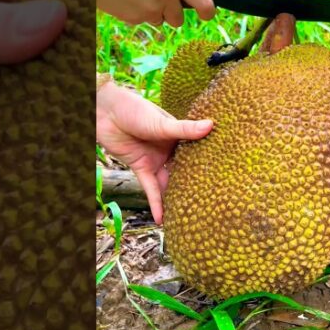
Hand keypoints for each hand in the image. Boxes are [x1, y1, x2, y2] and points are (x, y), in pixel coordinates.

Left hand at [96, 76, 212, 223]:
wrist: (105, 113)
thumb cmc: (135, 110)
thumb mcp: (162, 123)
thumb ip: (185, 129)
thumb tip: (212, 125)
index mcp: (178, 136)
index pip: (196, 153)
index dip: (208, 165)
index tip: (223, 179)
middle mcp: (168, 150)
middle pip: (183, 172)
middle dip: (194, 186)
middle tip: (210, 205)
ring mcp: (155, 160)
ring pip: (168, 183)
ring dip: (174, 199)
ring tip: (188, 217)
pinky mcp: (141, 168)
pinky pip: (150, 189)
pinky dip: (156, 203)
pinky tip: (162, 219)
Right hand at [97, 0, 216, 26]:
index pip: (203, 1)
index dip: (208, 11)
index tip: (207, 15)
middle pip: (179, 19)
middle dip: (170, 12)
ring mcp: (151, 9)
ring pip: (159, 21)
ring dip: (152, 12)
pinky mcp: (135, 19)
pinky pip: (142, 21)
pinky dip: (136, 13)